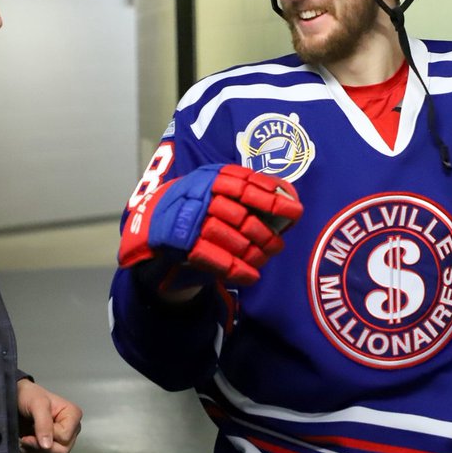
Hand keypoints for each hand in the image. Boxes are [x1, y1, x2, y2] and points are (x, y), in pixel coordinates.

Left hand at [16, 379, 82, 452]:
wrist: (16, 400)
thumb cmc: (29, 396)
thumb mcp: (37, 404)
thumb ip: (43, 423)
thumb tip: (47, 445)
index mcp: (73, 416)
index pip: (65, 438)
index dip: (47, 436)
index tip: (32, 427)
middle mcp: (71, 429)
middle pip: (62, 451)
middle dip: (40, 448)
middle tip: (26, 438)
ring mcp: (62, 441)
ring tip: (24, 440)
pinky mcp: (52, 448)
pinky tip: (25, 446)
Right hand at [119, 164, 303, 292]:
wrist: (155, 236)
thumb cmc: (199, 213)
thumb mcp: (219, 193)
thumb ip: (249, 194)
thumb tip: (290, 198)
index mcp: (210, 176)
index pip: (246, 183)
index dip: (272, 197)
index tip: (296, 210)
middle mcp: (196, 193)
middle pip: (239, 213)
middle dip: (263, 231)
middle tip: (278, 244)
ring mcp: (185, 218)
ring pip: (227, 235)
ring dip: (251, 251)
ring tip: (265, 257)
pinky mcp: (177, 244)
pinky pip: (212, 257)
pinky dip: (235, 269)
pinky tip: (252, 276)